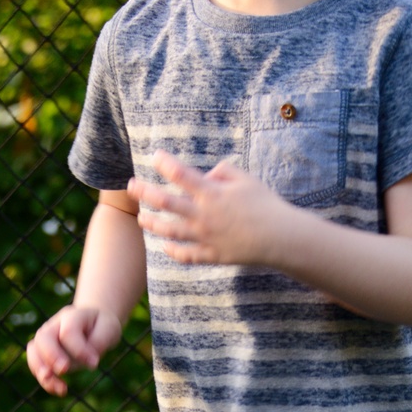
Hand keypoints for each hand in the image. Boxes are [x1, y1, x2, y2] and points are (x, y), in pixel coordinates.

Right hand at [26, 305, 122, 395]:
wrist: (93, 323)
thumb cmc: (102, 326)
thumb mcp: (109, 329)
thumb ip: (100, 342)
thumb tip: (89, 362)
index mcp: (71, 316)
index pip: (68, 332)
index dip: (79, 350)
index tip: (94, 363)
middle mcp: (54, 325)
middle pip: (43, 338)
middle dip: (52, 356)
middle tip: (64, 370)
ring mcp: (45, 338)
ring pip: (34, 352)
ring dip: (43, 371)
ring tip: (60, 387)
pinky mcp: (43, 353)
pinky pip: (36, 366)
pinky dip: (46, 381)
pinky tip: (60, 390)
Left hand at [129, 152, 292, 266]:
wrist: (280, 238)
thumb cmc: (265, 204)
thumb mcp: (246, 179)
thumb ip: (223, 171)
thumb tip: (206, 175)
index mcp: (212, 193)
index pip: (180, 174)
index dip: (165, 163)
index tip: (155, 156)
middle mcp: (203, 214)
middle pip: (165, 202)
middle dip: (144, 192)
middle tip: (131, 186)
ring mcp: (205, 237)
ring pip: (169, 230)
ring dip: (152, 223)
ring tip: (141, 218)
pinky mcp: (211, 255)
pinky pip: (186, 255)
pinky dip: (172, 251)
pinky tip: (164, 246)